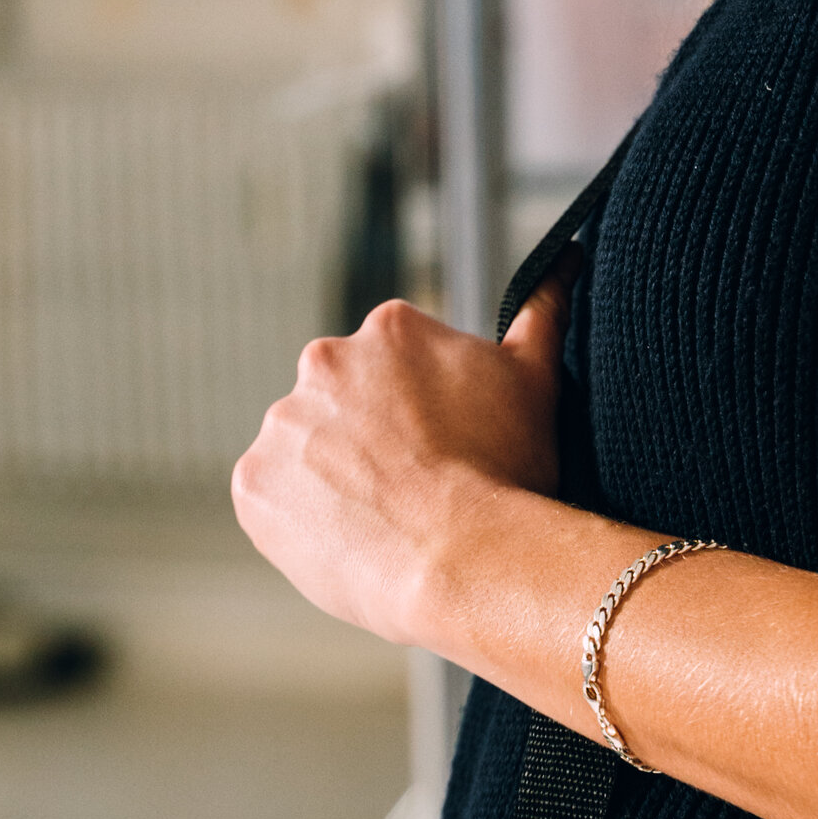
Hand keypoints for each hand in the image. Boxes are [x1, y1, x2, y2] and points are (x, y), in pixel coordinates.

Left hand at [231, 284, 568, 646]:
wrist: (462, 558)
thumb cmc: (507, 471)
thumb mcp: (538, 379)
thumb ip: (544, 312)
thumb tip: (564, 260)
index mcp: (389, 328)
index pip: (396, 366)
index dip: (424, 414)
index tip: (447, 448)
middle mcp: (324, 360)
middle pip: (343, 403)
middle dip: (370, 438)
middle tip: (415, 488)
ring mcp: (282, 423)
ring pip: (304, 450)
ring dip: (331, 477)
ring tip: (382, 521)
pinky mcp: (252, 483)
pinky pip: (270, 500)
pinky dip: (299, 520)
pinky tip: (347, 539)